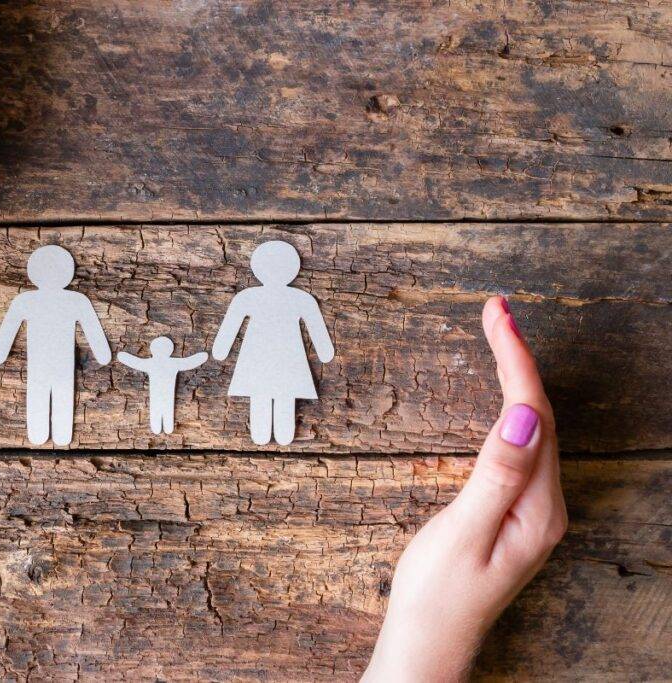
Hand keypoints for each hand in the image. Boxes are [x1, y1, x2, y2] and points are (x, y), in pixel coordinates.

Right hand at [363, 296, 566, 681]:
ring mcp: (532, 509)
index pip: (532, 415)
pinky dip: (509, 406)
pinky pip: (520, 446)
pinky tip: (500, 394)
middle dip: (518, 356)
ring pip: (532, 427)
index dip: (515, 360)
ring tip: (497, 334)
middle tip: (494, 310)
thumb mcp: (462, 534)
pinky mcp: (514, 512)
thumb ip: (494, 475)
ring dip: (516, 376)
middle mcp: (544, 505)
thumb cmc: (436, 597)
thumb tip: (522, 414)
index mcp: (537, 509)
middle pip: (539, 414)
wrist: (428, 644)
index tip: (497, 316)